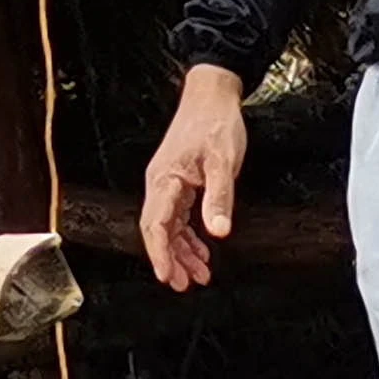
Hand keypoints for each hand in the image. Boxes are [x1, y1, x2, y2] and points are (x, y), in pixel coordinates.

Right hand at [143, 67, 251, 294]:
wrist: (212, 94)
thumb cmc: (214, 122)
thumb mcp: (222, 161)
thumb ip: (219, 198)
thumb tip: (217, 231)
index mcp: (165, 180)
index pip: (156, 225)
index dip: (160, 254)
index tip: (167, 276)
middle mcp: (161, 183)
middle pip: (158, 230)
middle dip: (169, 259)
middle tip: (182, 284)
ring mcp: (169, 182)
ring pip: (169, 226)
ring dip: (181, 251)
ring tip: (197, 274)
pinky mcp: (180, 180)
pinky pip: (178, 215)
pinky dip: (188, 236)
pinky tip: (201, 249)